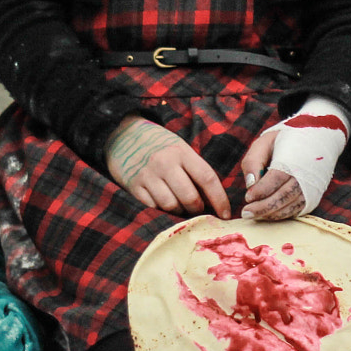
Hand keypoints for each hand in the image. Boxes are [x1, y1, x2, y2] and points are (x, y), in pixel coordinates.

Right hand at [108, 115, 229, 217]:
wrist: (124, 136)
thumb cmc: (159, 146)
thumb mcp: (179, 149)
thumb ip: (194, 170)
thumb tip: (213, 200)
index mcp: (182, 152)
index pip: (207, 178)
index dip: (219, 199)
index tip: (226, 214)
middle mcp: (165, 163)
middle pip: (190, 197)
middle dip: (197, 209)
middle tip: (197, 209)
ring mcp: (148, 175)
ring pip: (171, 206)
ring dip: (179, 212)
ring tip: (179, 206)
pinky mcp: (134, 186)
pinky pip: (153, 208)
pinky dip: (161, 211)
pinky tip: (162, 204)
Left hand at [239, 128, 307, 220]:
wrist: (311, 140)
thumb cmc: (281, 142)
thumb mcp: (263, 144)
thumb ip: (253, 161)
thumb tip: (249, 185)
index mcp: (293, 159)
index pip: (277, 178)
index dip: (262, 190)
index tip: (247, 197)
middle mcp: (305, 175)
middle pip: (284, 196)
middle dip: (263, 207)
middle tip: (246, 213)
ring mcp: (311, 188)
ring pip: (291, 206)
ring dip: (271, 214)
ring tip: (255, 215)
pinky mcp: (312, 197)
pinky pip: (297, 210)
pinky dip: (281, 215)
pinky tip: (268, 214)